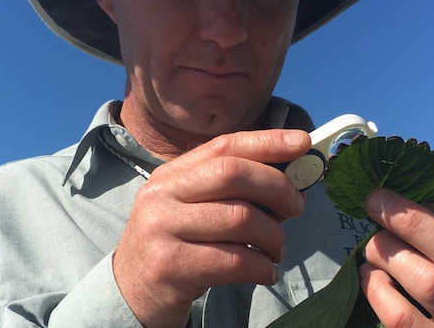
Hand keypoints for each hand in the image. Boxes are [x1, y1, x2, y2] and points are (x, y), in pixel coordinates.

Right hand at [112, 129, 310, 327]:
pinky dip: (263, 268)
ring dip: (273, 236)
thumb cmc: (176, 246)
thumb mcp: (192, 209)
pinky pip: (234, 260)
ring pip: (240, 218)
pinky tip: (267, 273)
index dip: (266, 141)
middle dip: (277, 187)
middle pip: (233, 174)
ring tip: (276, 250)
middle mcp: (162, 195)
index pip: (224, 146)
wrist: (131, 292)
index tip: (302, 143)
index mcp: (171, 174)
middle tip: (295, 208)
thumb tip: (291, 182)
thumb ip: (231, 191)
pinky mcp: (170, 266)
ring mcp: (161, 229)